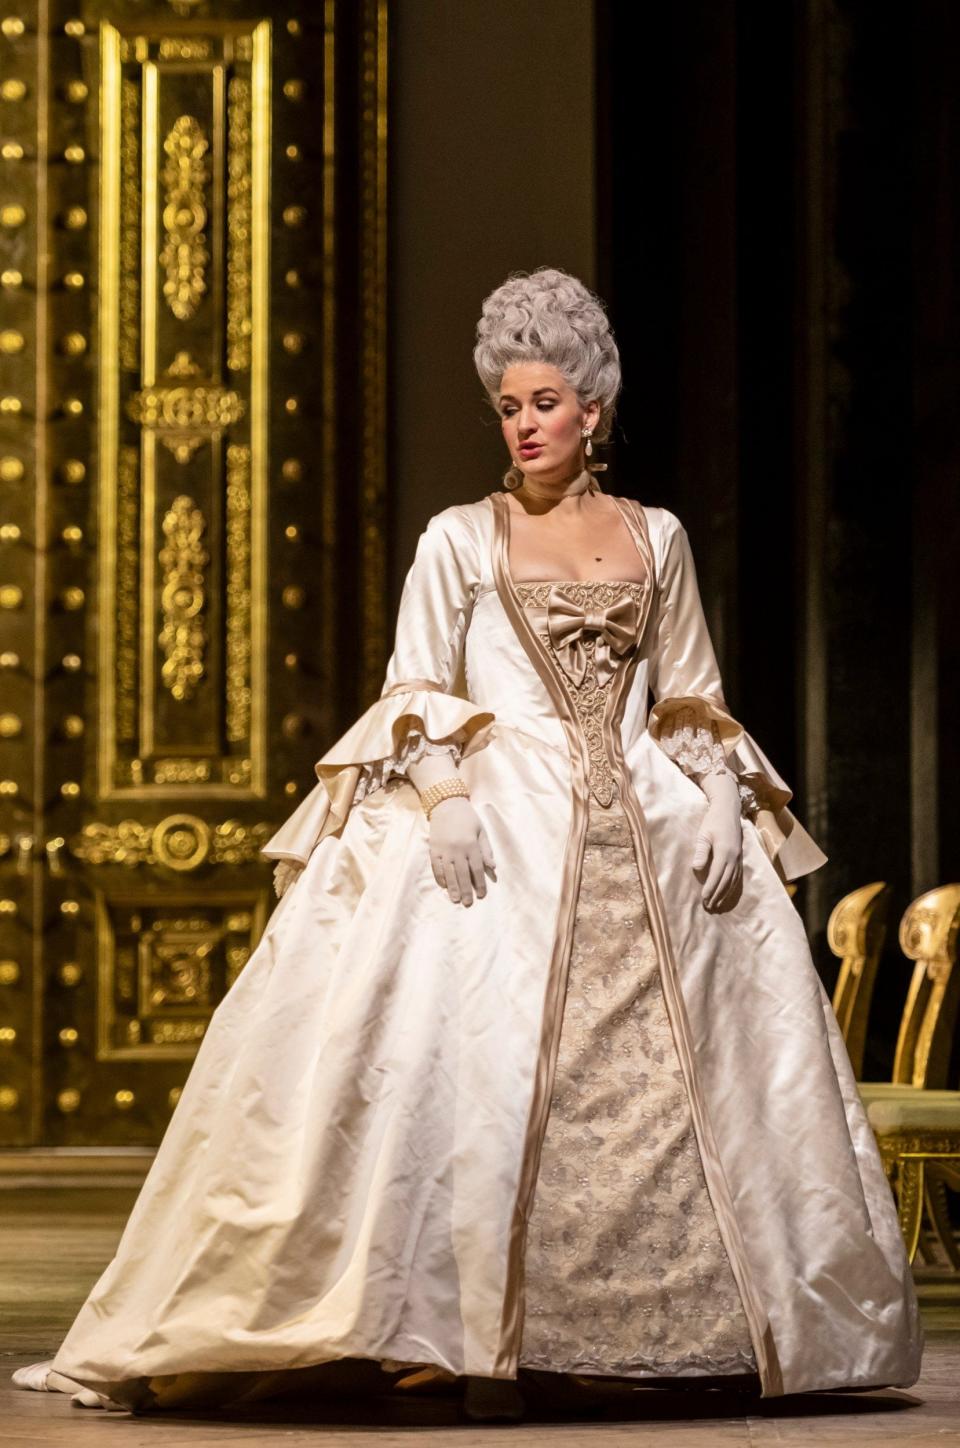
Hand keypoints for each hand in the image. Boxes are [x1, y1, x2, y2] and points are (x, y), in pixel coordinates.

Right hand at [428, 796, 495, 906]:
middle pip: (462, 874)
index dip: (479, 883)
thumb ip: (486, 850)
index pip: (476, 869)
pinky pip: (436, 867)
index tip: (481, 895)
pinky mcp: (434, 849)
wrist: (446, 805)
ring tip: (456, 900)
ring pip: (449, 873)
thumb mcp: (481, 831)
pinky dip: (440, 878)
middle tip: (468, 903)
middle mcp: (457, 849)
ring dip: (452, 888)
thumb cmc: (468, 818)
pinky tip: (444, 886)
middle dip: (466, 890)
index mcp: (471, 844)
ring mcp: (444, 850)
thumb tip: (492, 868)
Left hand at [691, 770, 742, 912]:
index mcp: (724, 852)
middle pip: (726, 881)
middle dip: (717, 895)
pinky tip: (727, 892)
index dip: (710, 888)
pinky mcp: (740, 856)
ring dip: (725, 893)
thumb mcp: (703, 834)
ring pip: (733, 880)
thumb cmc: (712, 821)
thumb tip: (697, 869)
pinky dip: (732, 886)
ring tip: (717, 904)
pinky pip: (737, 875)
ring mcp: (738, 857)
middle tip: (709, 907)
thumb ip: (701, 852)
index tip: (704, 899)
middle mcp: (733, 857)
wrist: (729, 810)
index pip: (716, 875)